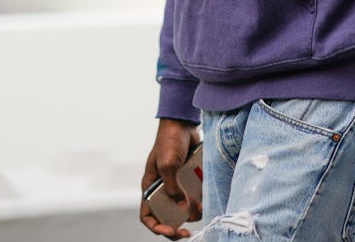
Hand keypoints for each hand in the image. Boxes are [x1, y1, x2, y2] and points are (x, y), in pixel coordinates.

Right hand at [140, 118, 201, 237]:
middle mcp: (162, 189)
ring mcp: (177, 184)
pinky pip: (194, 194)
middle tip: (188, 232)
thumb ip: (173, 187)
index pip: (148, 215)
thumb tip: (183, 207)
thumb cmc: (170, 141)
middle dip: (177, 225)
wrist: (184, 123)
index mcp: (150, 188)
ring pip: (183, 207)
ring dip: (192, 212)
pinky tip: (207, 198)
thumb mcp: (168, 165)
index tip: (171, 230)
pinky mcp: (189, 178)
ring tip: (201, 210)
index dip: (156, 227)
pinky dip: (200, 198)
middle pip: (167, 215)